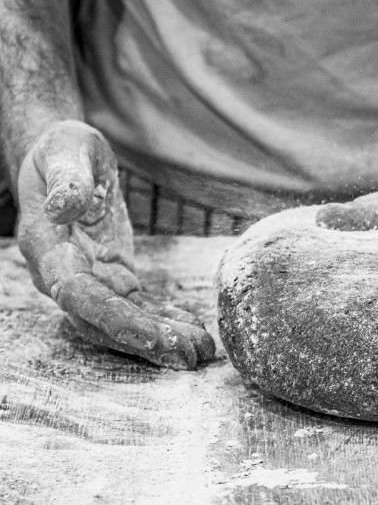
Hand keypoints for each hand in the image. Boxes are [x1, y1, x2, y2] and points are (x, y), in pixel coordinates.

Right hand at [16, 120, 214, 368]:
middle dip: (147, 341)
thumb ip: (67, 179)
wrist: (62, 156)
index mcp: (47, 249)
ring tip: (202, 352)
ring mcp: (89, 280)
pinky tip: (194, 331)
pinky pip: (138, 307)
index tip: (154, 335)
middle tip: (192, 356)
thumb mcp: (67, 149)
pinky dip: (165, 321)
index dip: (116, 320)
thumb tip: (65, 205)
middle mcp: (64, 274)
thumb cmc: (63, 148)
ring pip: (122, 321)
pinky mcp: (112, 277)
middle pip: (103, 321)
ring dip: (161, 339)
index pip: (79, 296)